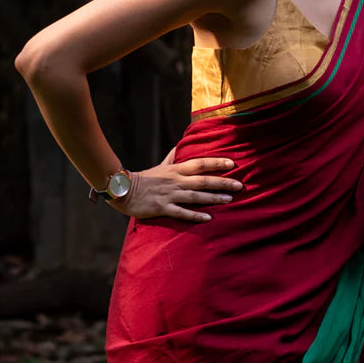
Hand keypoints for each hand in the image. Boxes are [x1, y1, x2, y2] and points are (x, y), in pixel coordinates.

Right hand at [110, 150, 241, 220]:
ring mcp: (169, 195)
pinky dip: (195, 215)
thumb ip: (173, 157)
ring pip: (195, 196)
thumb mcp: (161, 166)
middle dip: (222, 182)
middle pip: (202, 180)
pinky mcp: (162, 208)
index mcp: (176, 170)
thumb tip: (181, 145)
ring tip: (229, 199)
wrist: (123, 190)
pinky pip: (181, 212)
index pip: (200, 163)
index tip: (233, 164)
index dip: (216, 163)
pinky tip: (208, 218)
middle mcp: (175, 181)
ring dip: (213, 198)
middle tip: (240, 185)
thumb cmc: (145, 179)